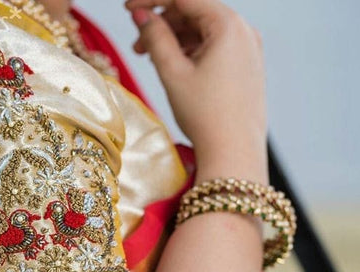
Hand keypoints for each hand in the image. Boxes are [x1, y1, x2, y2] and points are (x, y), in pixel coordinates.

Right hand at [125, 0, 267, 181]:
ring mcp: (248, 49)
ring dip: (175, 40)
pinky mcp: (246, 67)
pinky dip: (192, 52)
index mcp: (228, 25)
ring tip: (152, 60)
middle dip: (163, 23)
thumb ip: (155, 38)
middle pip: (195, 12)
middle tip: (136, 44)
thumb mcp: (173, 74)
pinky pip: (215, 48)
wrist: (235, 152)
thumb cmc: (206, 116)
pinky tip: (175, 68)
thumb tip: (141, 15)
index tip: (127, 7)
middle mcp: (244, 31)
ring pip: (204, 32)